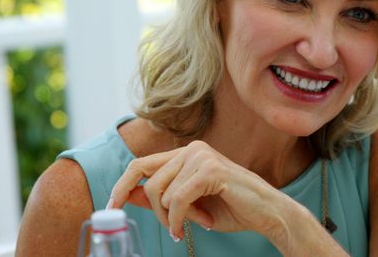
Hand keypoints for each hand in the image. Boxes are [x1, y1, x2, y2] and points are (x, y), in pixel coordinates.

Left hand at [108, 141, 291, 240]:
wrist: (267, 213)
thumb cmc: (233, 208)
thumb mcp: (190, 206)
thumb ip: (162, 197)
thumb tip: (130, 195)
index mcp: (187, 153)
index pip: (141, 165)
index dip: (122, 186)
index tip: (111, 207)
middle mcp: (193, 149)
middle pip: (149, 182)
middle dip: (156, 211)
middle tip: (174, 228)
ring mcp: (202, 156)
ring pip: (162, 193)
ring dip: (174, 216)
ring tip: (198, 220)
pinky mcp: (210, 170)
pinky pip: (178, 199)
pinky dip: (180, 218)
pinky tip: (198, 224)